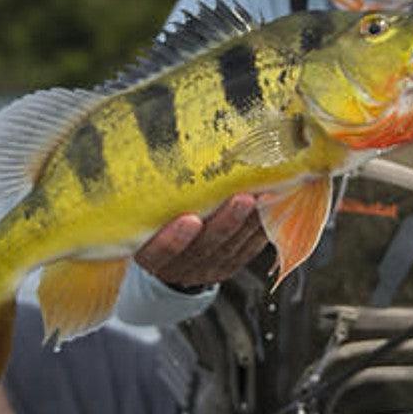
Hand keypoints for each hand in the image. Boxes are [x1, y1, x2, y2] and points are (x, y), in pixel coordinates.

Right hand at [134, 193, 267, 290]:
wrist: (168, 242)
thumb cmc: (155, 211)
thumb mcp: (142, 204)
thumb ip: (154, 189)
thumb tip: (162, 144)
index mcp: (148, 253)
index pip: (156, 253)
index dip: (172, 240)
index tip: (190, 219)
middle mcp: (176, 265)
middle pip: (201, 250)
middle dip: (225, 223)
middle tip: (242, 199)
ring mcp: (204, 268)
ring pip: (229, 250)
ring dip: (248, 223)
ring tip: (264, 196)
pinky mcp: (228, 265)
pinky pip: (247, 250)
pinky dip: (260, 229)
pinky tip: (270, 207)